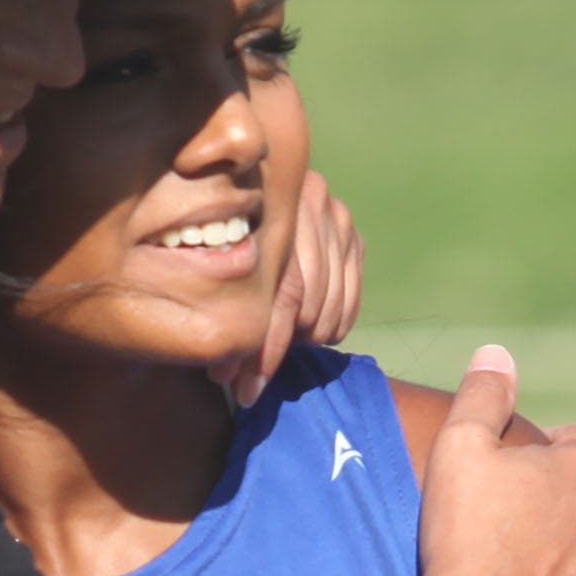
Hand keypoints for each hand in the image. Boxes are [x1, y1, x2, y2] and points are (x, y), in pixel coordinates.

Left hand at [208, 169, 362, 407]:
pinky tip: (312, 336)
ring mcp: (338, 218)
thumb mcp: (222, 257)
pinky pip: (350, 301)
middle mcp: (310, 203)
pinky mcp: (354, 237)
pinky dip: (333, 327)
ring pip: (329, 307)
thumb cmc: (228, 229)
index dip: (264, 349)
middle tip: (255, 376)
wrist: (259, 185)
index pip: (279, 294)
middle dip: (279, 349)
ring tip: (281, 348)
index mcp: (270, 206)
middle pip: (305, 302)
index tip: (246, 391)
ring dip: (306, 340)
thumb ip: (228, 303)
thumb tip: (224, 373)